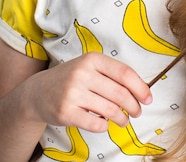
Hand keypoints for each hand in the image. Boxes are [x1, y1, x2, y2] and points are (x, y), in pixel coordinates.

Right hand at [25, 52, 151, 131]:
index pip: (124, 73)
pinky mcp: (66, 112)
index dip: (140, 87)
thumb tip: (141, 90)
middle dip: (134, 106)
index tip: (148, 98)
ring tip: (124, 120)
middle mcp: (82, 74)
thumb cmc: (71, 79)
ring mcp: (73, 93)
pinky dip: (105, 126)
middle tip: (138, 112)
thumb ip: (112, 74)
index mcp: (92, 59)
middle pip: (120, 93)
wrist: (38, 92)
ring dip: (122, 118)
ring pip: (110, 110)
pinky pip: (95, 124)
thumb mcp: (89, 67)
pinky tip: (105, 124)